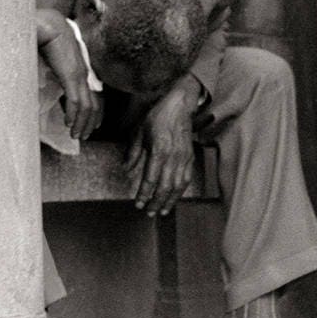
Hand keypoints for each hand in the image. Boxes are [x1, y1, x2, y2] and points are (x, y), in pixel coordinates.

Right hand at [36, 9, 101, 139]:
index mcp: (81, 68)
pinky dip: (74, 115)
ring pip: (88, 106)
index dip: (95, 111)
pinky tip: (69, 124)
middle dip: (90, 122)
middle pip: (96, 103)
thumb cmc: (47, 38)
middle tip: (83, 135)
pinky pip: (77, 101)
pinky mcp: (72, 76)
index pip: (95, 94)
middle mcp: (85, 73)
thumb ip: (55, 71)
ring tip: (75, 135)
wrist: (48, 24)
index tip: (91, 124)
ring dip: (82, 123)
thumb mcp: (54, 59)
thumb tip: (45, 83)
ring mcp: (80, 75)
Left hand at [125, 76, 201, 215]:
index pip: (150, 179)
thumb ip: (133, 152)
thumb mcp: (139, 131)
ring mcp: (184, 157)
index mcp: (159, 150)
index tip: (137, 203)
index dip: (144, 194)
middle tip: (149, 212)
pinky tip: (174, 197)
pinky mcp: (190, 157)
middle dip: (157, 202)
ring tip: (163, 211)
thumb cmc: (159, 116)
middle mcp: (173, 156)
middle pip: (165, 186)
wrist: (180, 105)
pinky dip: (180, 191)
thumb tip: (126, 169)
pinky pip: (186, 178)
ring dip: (170, 200)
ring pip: (178, 185)